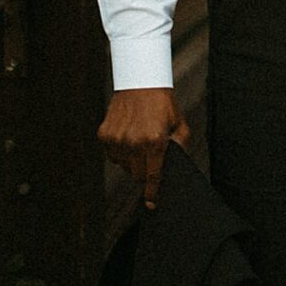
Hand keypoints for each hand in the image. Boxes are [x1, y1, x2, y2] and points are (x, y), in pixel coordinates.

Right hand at [97, 86, 191, 211]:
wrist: (139, 81)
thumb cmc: (162, 102)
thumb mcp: (179, 123)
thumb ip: (180, 146)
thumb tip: (176, 165)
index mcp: (154, 141)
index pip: (153, 176)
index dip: (152, 192)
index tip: (151, 204)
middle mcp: (134, 142)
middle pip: (137, 174)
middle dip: (145, 172)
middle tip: (150, 158)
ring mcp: (117, 139)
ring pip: (124, 166)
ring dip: (132, 161)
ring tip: (139, 142)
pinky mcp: (105, 135)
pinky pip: (112, 155)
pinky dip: (120, 152)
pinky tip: (127, 137)